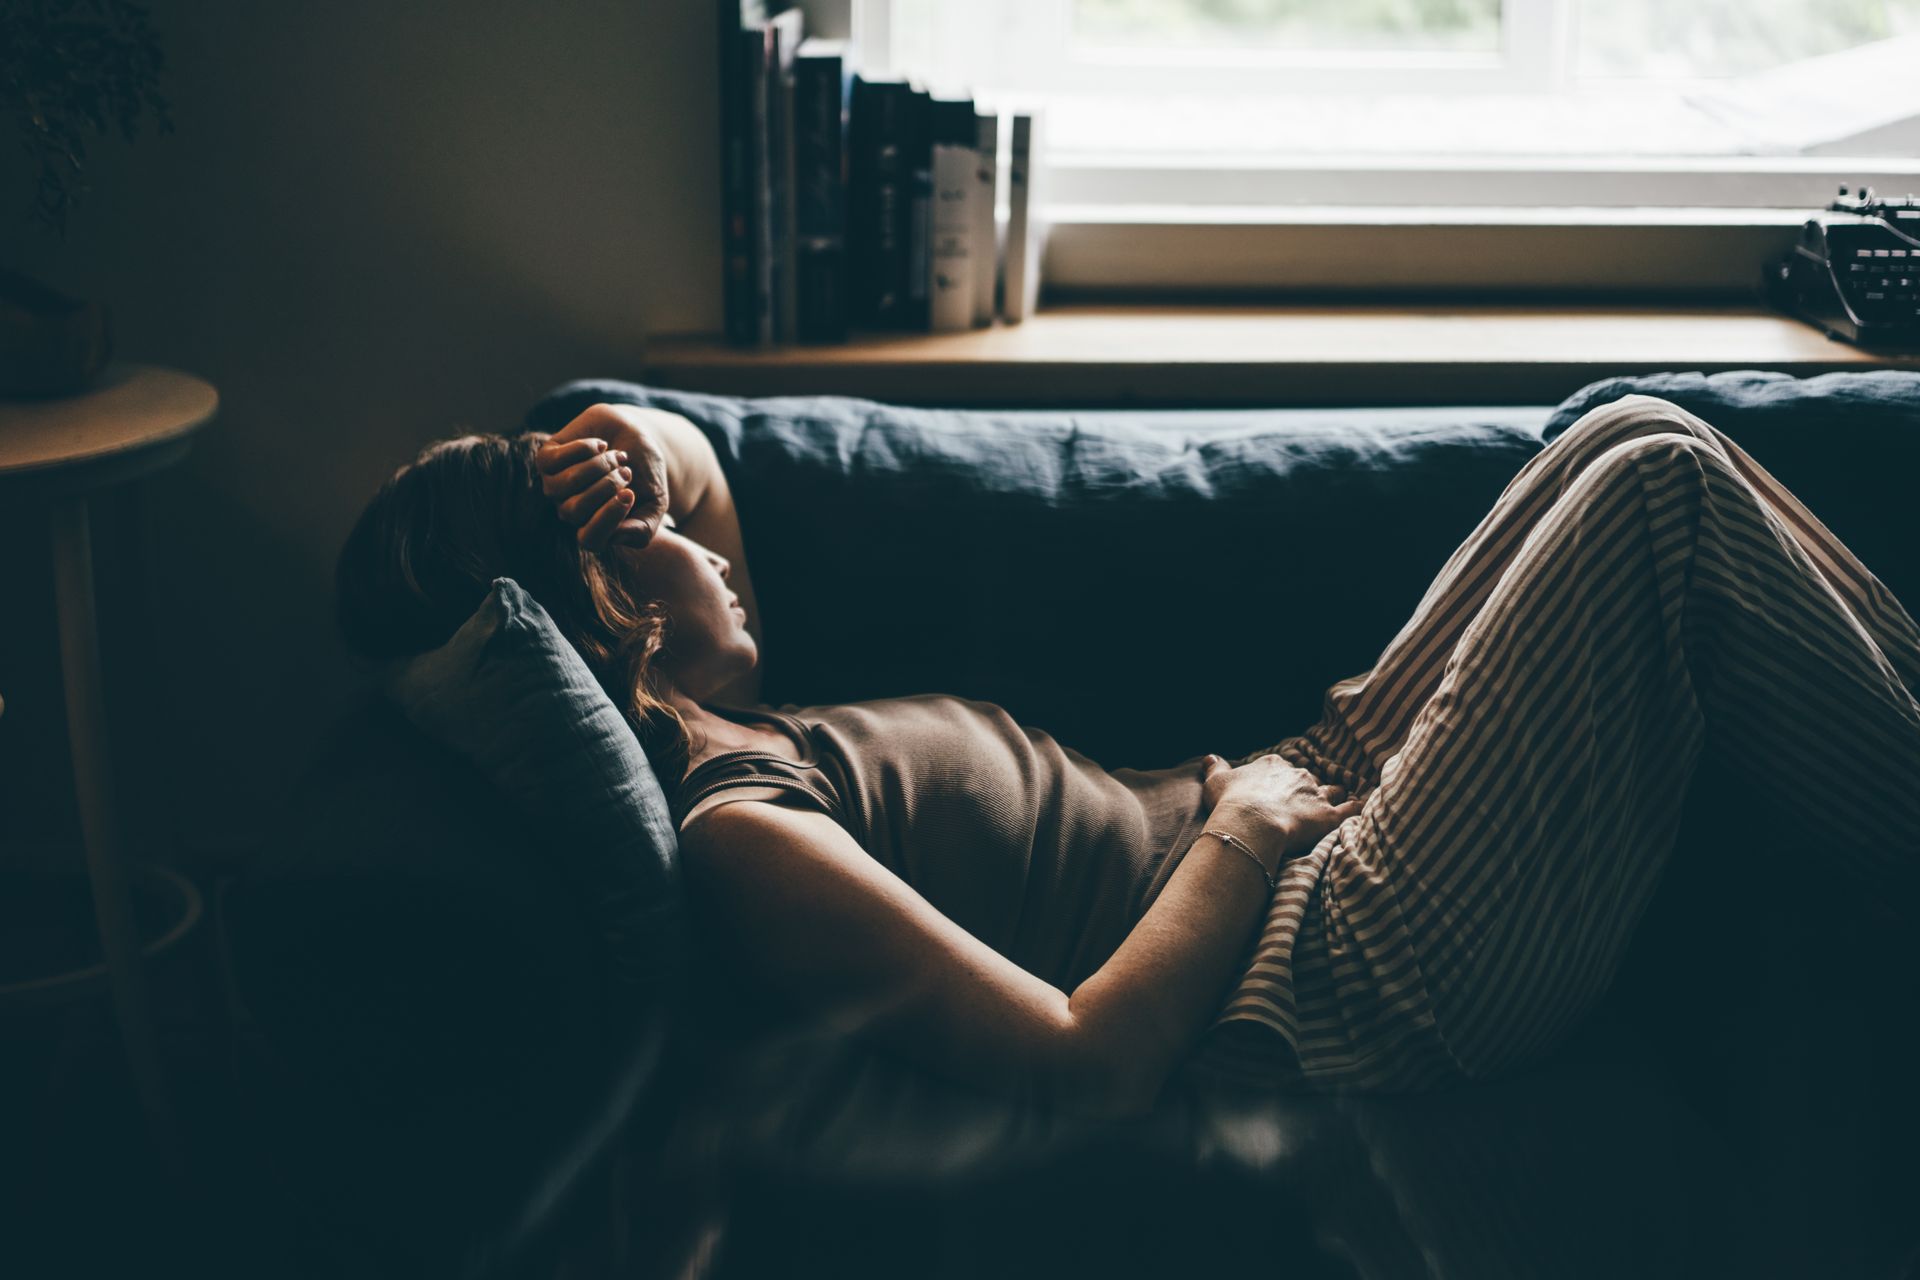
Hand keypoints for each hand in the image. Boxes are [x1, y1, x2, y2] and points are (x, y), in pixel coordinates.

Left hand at [532, 405, 673, 551]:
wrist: (637, 434)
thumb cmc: (644, 473)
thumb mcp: (655, 504)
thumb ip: (643, 529)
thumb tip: (617, 535)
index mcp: (595, 528)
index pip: (589, 540)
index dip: (608, 518)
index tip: (629, 494)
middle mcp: (571, 510)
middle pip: (575, 511)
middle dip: (607, 486)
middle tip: (627, 472)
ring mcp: (555, 486)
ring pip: (566, 484)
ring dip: (598, 466)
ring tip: (617, 457)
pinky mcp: (547, 460)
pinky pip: (555, 460)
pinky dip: (584, 448)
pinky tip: (601, 444)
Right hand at [1201, 753, 1362, 860]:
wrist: (1250, 823)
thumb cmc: (1231, 802)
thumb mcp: (1215, 782)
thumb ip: (1215, 767)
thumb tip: (1210, 757)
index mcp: (1274, 765)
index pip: (1282, 768)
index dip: (1280, 780)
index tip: (1277, 792)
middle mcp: (1298, 775)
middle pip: (1308, 779)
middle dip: (1308, 789)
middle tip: (1302, 804)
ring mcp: (1316, 794)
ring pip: (1333, 790)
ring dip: (1334, 796)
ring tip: (1336, 804)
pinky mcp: (1329, 815)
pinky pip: (1351, 809)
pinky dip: (1356, 808)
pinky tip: (1359, 809)